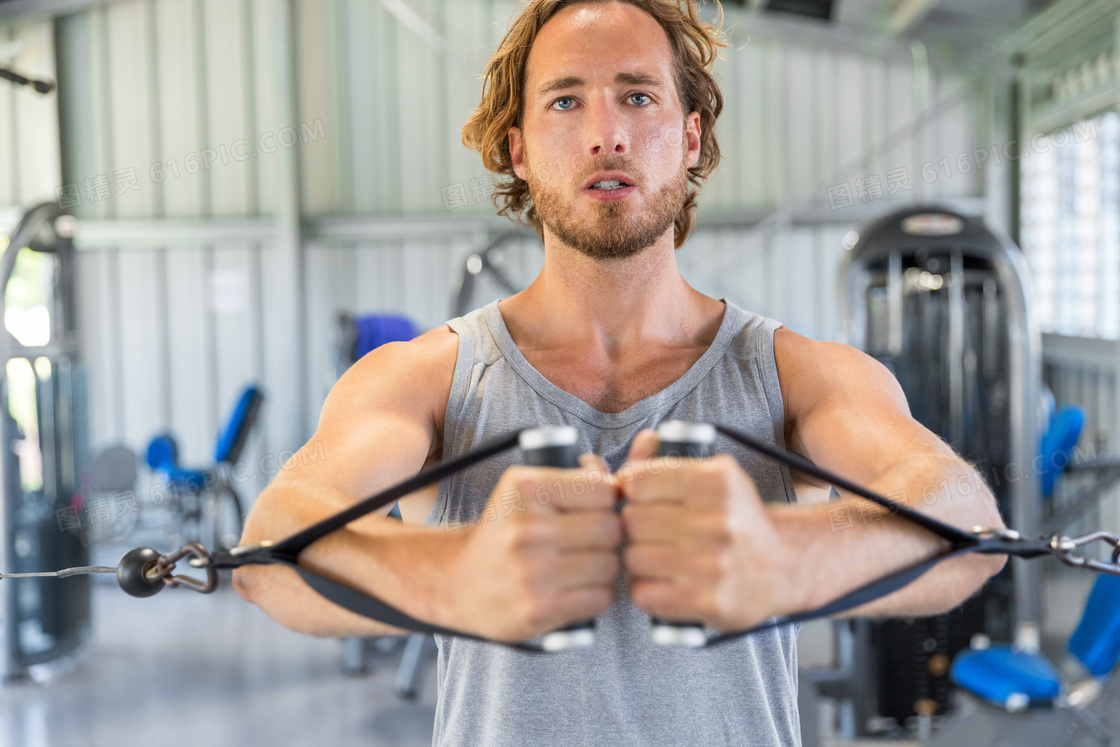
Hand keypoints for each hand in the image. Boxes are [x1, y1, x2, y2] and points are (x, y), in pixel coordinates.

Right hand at [437, 456, 621, 642]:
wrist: (457, 582)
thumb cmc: (502, 535)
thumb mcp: (525, 492)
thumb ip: (574, 478)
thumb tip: (618, 479)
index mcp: (523, 488)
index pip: (601, 490)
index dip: (606, 501)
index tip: (593, 510)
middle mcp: (525, 528)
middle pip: (610, 528)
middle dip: (607, 536)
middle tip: (591, 541)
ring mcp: (531, 571)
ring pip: (609, 564)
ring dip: (604, 567)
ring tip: (583, 565)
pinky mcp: (538, 609)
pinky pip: (600, 597)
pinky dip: (596, 595)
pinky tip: (577, 588)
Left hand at [619, 430, 802, 630]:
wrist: (785, 566)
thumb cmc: (737, 518)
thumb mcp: (713, 476)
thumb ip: (666, 458)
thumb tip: (636, 449)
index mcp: (719, 481)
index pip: (640, 481)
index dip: (633, 491)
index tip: (643, 498)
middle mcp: (719, 522)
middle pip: (633, 520)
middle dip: (636, 525)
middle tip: (651, 531)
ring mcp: (715, 565)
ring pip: (634, 557)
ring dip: (639, 558)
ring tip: (658, 556)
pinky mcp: (711, 603)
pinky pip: (644, 594)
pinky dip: (645, 589)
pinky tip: (662, 582)